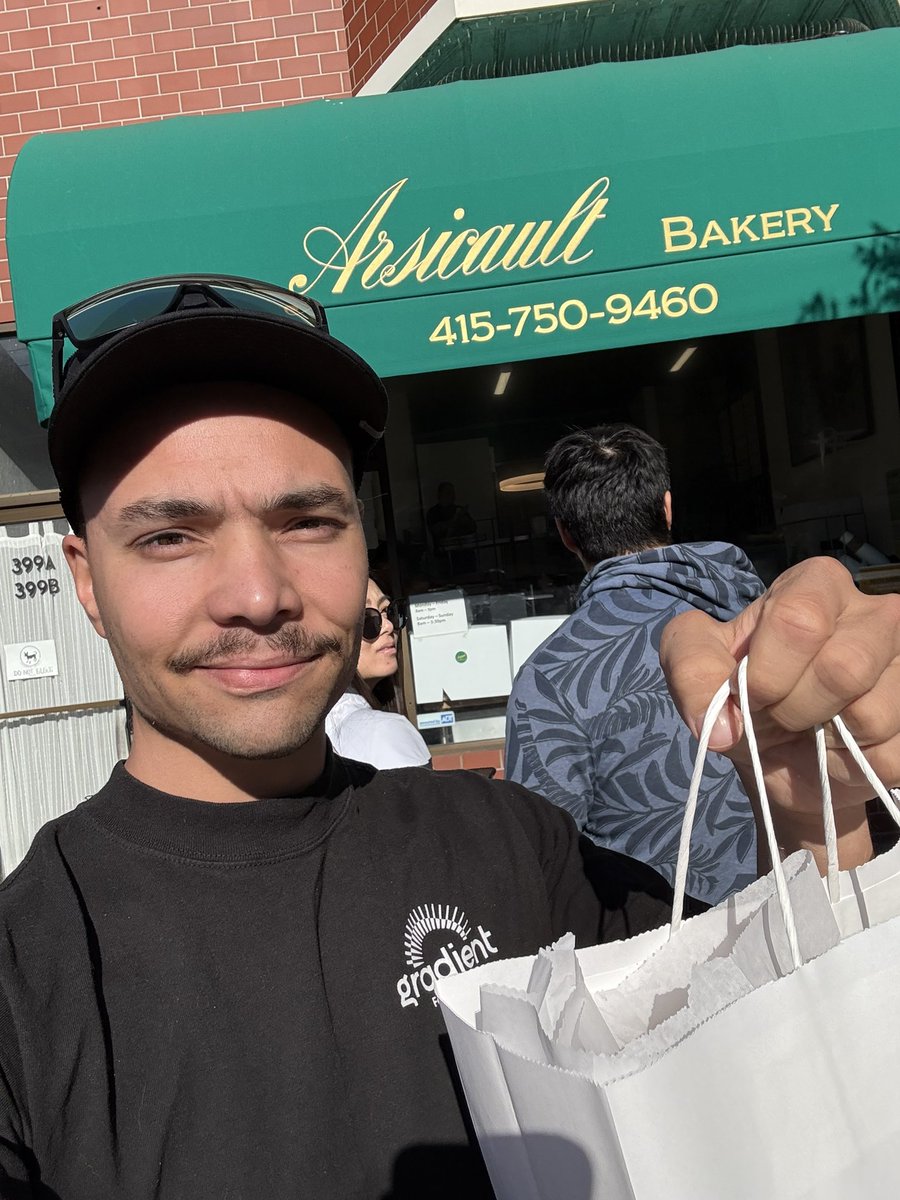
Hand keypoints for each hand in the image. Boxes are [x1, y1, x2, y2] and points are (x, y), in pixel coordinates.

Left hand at [660, 558, 899, 870]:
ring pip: (872, 714)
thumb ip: (690, 672)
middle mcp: (875, 612)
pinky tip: (841, 750)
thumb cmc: (743, 696)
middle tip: (781, 714)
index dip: (767, 672)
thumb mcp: (696, 670)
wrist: (780, 758)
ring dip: (825, 741)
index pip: (799, 620)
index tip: (750, 693)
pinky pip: (891, 757)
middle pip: (843, 668)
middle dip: (795, 708)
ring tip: (813, 728)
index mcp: (815, 585)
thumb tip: (721, 726)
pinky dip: (851, 768)